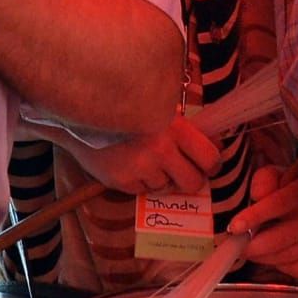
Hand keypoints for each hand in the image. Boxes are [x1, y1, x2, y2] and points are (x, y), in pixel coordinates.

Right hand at [68, 117, 220, 193]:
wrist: (83, 116)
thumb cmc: (127, 107)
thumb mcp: (159, 108)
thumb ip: (185, 127)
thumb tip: (213, 144)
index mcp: (175, 128)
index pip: (210, 158)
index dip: (213, 163)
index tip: (208, 163)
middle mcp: (161, 151)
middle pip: (193, 182)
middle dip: (191, 178)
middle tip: (185, 170)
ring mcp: (141, 169)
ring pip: (166, 186)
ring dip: (162, 177)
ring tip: (148, 159)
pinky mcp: (123, 182)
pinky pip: (143, 190)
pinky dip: (141, 181)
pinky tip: (132, 163)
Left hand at [228, 169, 297, 276]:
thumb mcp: (282, 176)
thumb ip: (265, 181)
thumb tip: (256, 197)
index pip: (277, 203)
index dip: (254, 217)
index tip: (234, 228)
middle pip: (280, 238)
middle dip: (254, 246)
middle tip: (240, 246)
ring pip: (286, 257)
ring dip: (265, 257)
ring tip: (257, 250)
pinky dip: (282, 266)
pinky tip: (279, 255)